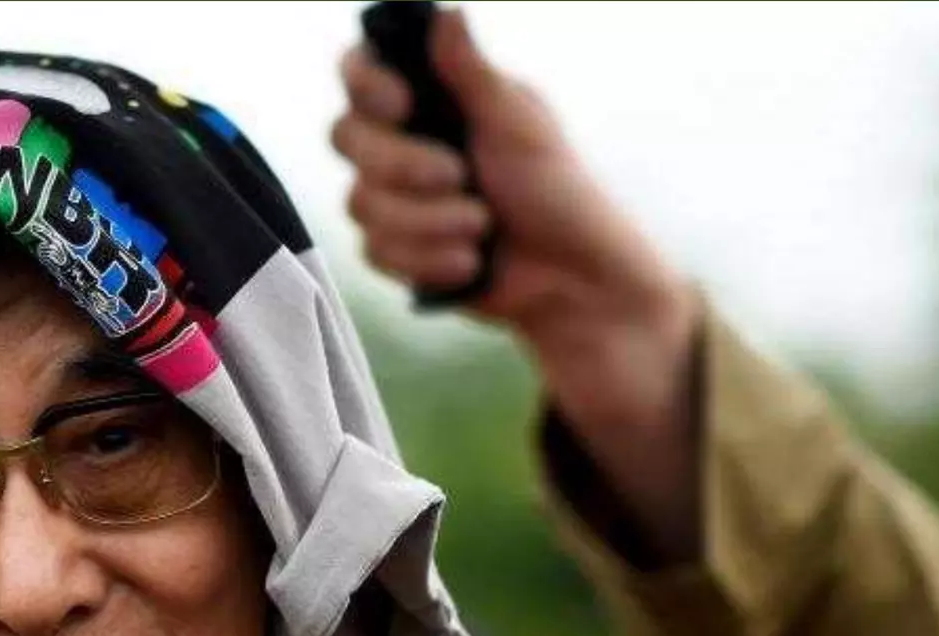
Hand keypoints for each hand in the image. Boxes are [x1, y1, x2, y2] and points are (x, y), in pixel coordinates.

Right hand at [333, 9, 705, 558]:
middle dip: (413, 173)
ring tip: (485, 239)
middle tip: (471, 187)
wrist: (590, 303)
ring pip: (362, 208)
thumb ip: (473, 78)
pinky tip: (471, 272)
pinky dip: (427, 267)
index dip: (370, 92)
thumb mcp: (527, 133)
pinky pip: (377, 258)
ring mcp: (400, 208)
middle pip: (349, 143)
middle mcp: (408, 150)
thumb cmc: (573, 209)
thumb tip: (441, 11)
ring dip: (429, 228)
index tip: (405, 105)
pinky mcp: (403, 262)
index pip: (360, 75)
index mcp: (439, 104)